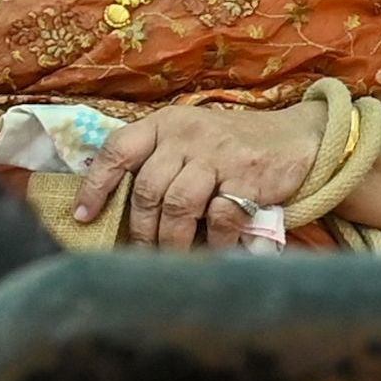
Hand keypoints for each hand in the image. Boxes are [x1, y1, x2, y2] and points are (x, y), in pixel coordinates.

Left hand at [72, 92, 344, 247]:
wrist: (297, 137)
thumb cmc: (231, 146)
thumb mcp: (189, 138)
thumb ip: (156, 160)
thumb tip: (112, 207)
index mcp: (166, 124)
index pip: (118, 151)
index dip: (95, 186)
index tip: (83, 217)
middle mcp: (188, 135)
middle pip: (147, 189)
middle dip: (141, 229)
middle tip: (142, 252)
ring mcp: (219, 155)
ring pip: (178, 206)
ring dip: (171, 240)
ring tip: (172, 257)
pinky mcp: (249, 176)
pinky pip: (220, 217)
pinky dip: (214, 241)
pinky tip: (215, 248)